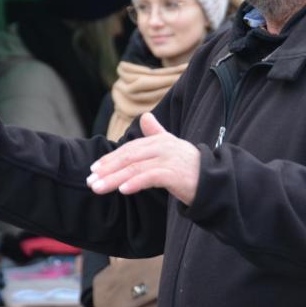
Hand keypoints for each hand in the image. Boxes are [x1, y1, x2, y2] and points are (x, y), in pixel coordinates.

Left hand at [86, 113, 200, 205]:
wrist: (215, 181)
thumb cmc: (191, 167)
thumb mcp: (173, 147)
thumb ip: (157, 133)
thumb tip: (145, 116)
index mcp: (161, 140)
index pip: (130, 149)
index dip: (111, 158)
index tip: (94, 170)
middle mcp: (164, 146)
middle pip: (129, 157)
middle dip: (107, 169)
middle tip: (90, 181)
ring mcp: (170, 159)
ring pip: (135, 168)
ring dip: (114, 179)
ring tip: (98, 188)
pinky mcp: (175, 174)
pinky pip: (151, 177)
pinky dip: (135, 183)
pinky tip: (123, 190)